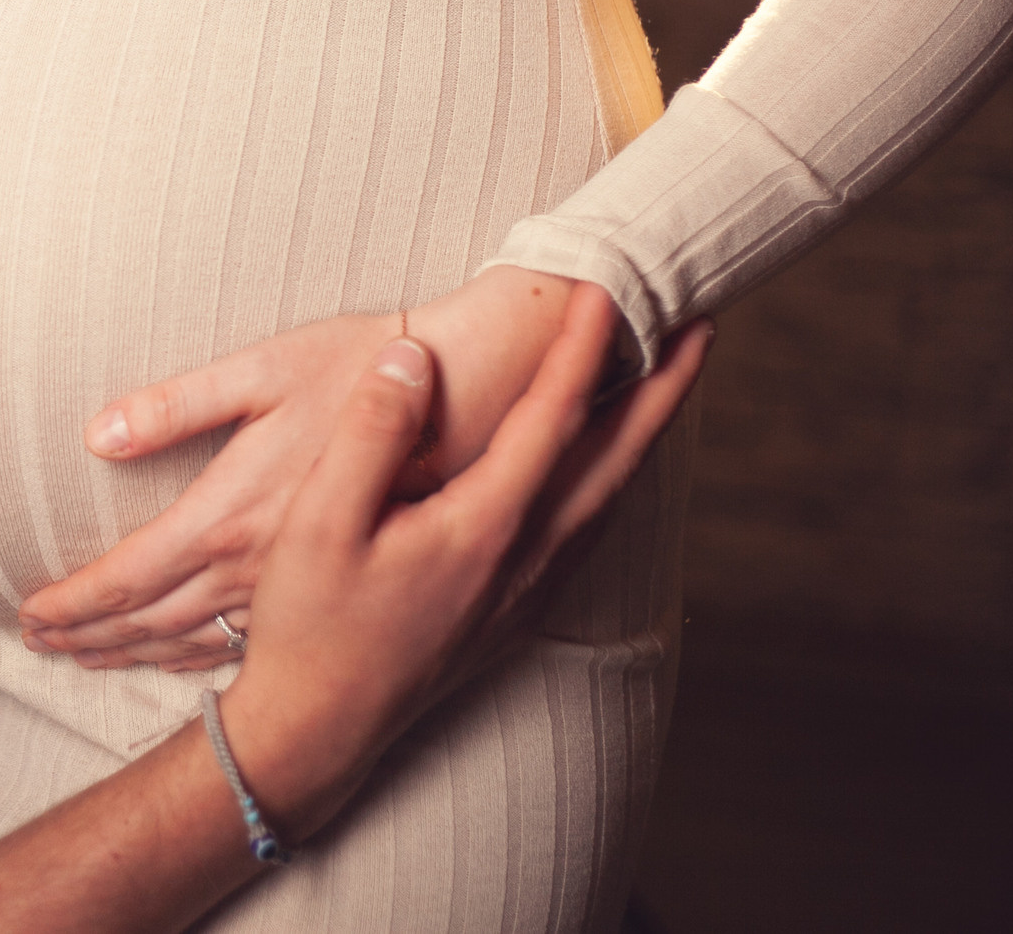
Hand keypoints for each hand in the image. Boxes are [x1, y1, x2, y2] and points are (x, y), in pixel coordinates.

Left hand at [18, 267, 585, 662]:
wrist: (471, 398)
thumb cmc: (362, 366)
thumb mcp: (263, 367)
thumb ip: (177, 405)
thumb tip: (98, 435)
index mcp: (228, 510)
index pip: (127, 577)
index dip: (71, 603)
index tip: (27, 615)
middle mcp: (255, 561)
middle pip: (149, 621)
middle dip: (86, 636)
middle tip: (36, 645)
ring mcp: (293, 581)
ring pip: (194, 640)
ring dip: (132, 652)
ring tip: (83, 659)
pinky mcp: (327, 581)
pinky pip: (246, 640)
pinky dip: (195, 658)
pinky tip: (178, 663)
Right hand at [213, 286, 711, 836]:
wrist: (316, 725)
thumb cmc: (310, 622)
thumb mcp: (321, 519)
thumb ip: (371, 433)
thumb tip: (413, 355)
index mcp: (483, 526)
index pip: (552, 418)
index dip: (582, 348)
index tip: (605, 288)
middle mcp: (523, 558)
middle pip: (615, 458)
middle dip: (663, 390)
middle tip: (701, 331)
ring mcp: (524, 592)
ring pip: (609, 499)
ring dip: (644, 436)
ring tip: (666, 390)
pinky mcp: (512, 615)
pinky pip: (587, 535)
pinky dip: (612, 486)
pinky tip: (602, 480)